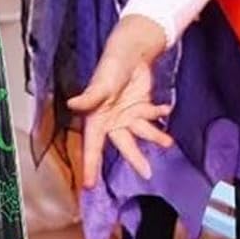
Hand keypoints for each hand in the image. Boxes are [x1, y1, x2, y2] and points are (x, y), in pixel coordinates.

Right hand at [67, 16, 172, 186]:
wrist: (130, 52)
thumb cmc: (110, 67)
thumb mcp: (101, 83)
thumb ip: (89, 97)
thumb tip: (72, 104)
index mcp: (98, 119)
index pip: (93, 146)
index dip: (90, 165)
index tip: (89, 186)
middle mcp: (113, 121)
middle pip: (124, 145)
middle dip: (135, 158)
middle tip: (147, 173)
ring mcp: (128, 115)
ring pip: (142, 132)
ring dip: (155, 136)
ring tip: (168, 141)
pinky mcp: (142, 107)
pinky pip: (152, 115)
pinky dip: (160, 113)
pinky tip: (167, 109)